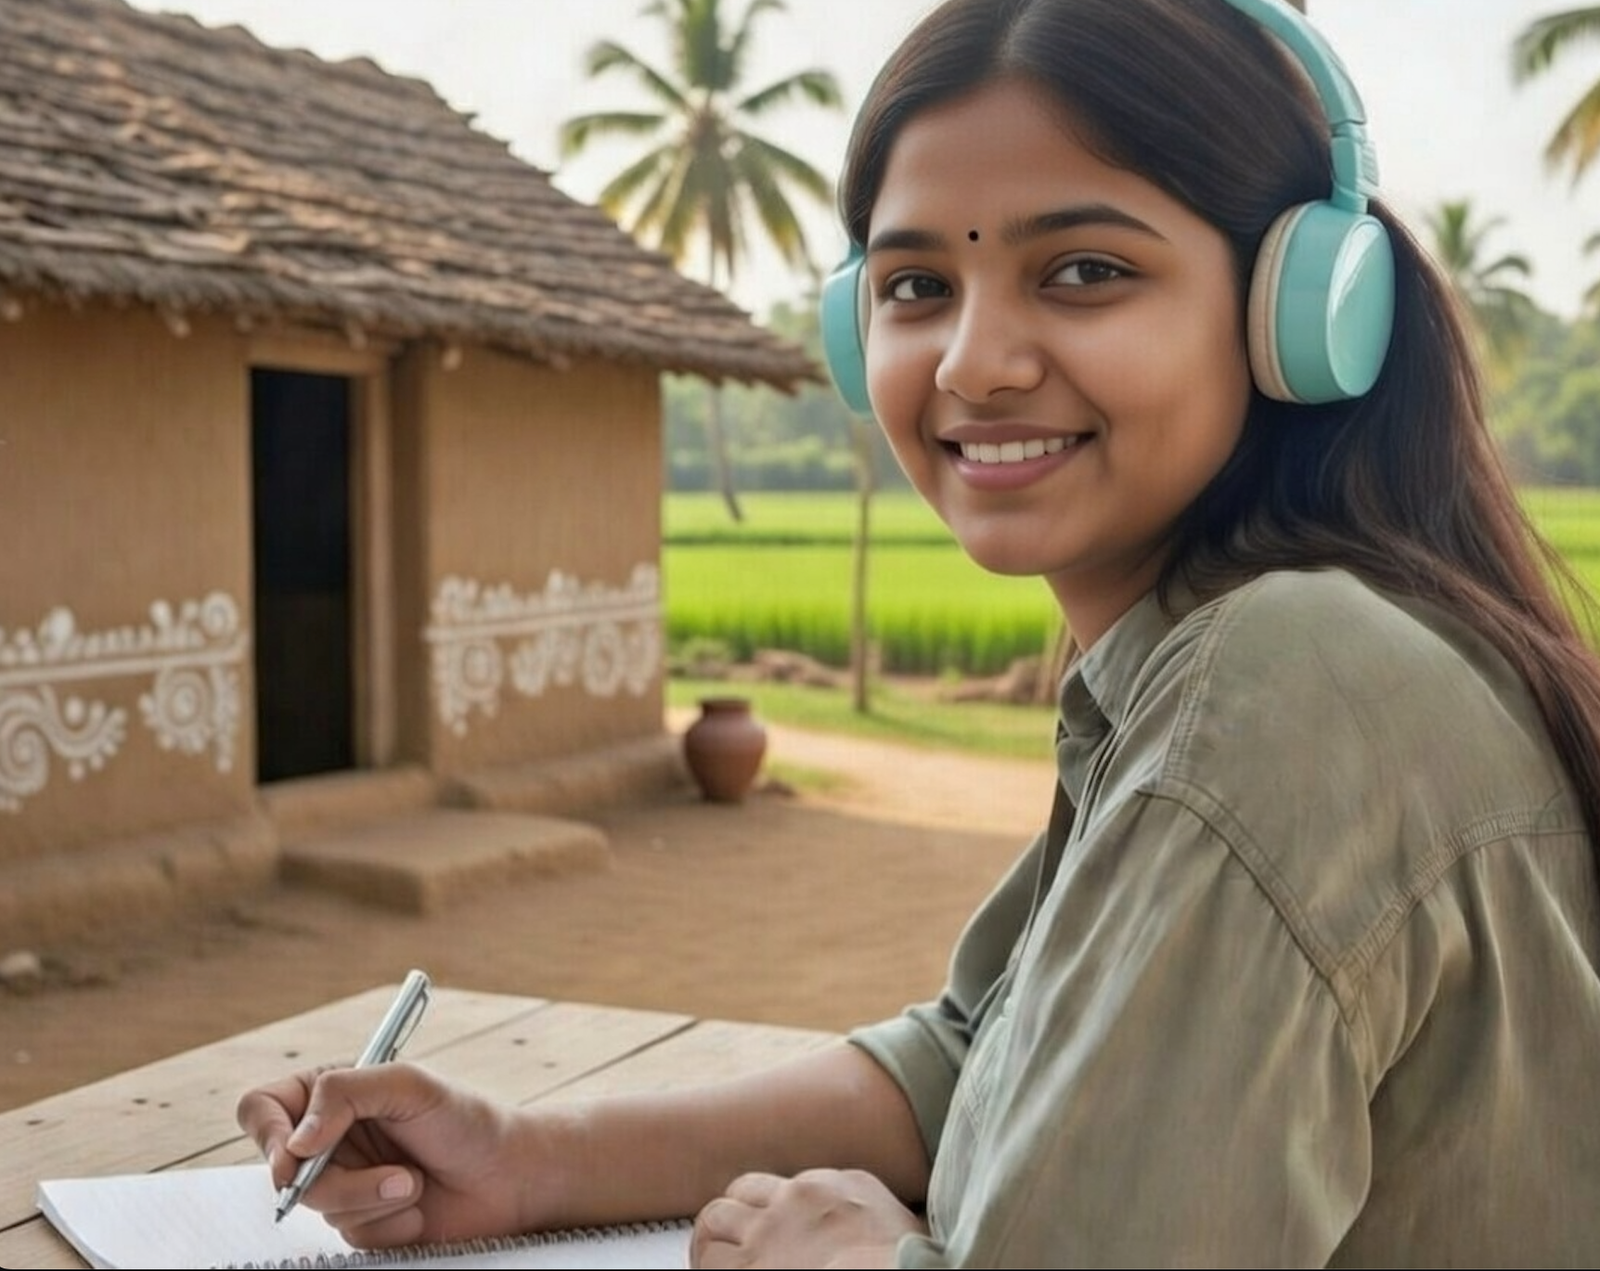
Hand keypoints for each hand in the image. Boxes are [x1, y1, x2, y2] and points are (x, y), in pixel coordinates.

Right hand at [236, 1062, 532, 1249]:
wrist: (508, 1174)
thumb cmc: (466, 1119)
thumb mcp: (409, 1085)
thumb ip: (345, 1094)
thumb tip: (296, 1140)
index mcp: (332, 1093)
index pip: (263, 1108)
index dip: (268, 1135)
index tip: (296, 1157)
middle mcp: (330, 1137)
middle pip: (283, 1170)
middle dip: (343, 1180)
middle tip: (395, 1177)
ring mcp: (344, 1180)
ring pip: (319, 1206)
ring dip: (374, 1198)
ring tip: (415, 1180)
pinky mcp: (363, 1220)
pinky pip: (350, 1233)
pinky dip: (389, 1222)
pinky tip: (419, 1204)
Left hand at [691, 1169, 925, 1268]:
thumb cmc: (909, 1263)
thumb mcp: (906, 1225)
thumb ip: (875, 1216)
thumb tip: (880, 1233)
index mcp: (838, 1185)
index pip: (790, 1185)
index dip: (775, 1208)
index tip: (775, 1228)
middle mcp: (798, 1199)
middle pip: (744, 1191)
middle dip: (734, 1214)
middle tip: (731, 1239)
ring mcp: (770, 1231)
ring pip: (715, 1218)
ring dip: (711, 1238)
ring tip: (710, 1258)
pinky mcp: (750, 1266)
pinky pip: (709, 1260)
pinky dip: (706, 1266)